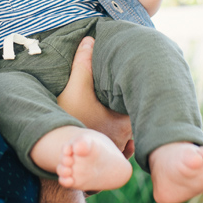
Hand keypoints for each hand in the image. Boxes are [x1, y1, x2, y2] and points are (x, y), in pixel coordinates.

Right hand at [57, 37, 133, 158]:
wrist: (57, 150)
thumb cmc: (69, 118)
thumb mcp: (75, 87)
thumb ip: (83, 63)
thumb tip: (90, 40)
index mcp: (122, 121)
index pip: (142, 106)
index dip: (144, 96)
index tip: (145, 85)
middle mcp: (123, 138)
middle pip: (139, 123)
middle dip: (139, 112)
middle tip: (139, 98)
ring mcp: (115, 152)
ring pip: (132, 140)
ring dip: (133, 130)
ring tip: (131, 117)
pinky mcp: (106, 162)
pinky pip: (122, 154)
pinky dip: (125, 146)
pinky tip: (121, 139)